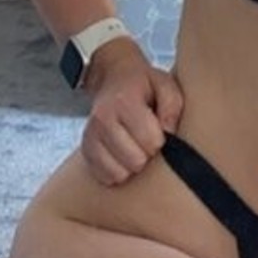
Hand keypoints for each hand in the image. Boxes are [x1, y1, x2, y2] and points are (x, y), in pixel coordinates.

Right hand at [80, 37, 183, 185]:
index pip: (151, 141)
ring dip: (132, 165)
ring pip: (119, 174)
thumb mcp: (165, 85)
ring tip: (135, 146)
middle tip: (146, 139)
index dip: (161, 140)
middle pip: (136, 161)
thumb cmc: (145, 86)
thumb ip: (172, 107)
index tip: (159, 130)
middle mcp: (102, 119)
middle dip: (147, 154)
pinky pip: (106, 178)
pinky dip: (118, 171)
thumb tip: (169, 134)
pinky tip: (123, 155)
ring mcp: (90, 136)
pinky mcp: (85, 150)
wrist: (113, 78)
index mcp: (124, 101)